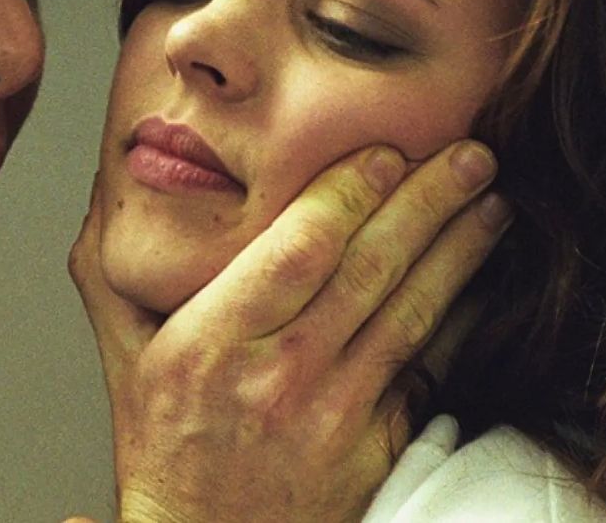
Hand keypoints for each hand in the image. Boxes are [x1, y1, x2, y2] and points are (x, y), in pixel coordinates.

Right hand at [70, 140, 509, 522]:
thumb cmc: (166, 452)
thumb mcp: (123, 360)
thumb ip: (114, 275)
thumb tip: (114, 192)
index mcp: (209, 344)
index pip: (296, 250)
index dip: (349, 194)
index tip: (384, 153)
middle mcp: (275, 376)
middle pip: (367, 269)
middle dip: (426, 203)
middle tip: (468, 153)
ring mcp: (333, 415)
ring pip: (409, 312)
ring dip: (459, 250)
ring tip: (490, 202)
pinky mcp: (375, 446)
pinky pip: (423, 366)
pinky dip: (457, 316)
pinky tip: (479, 278)